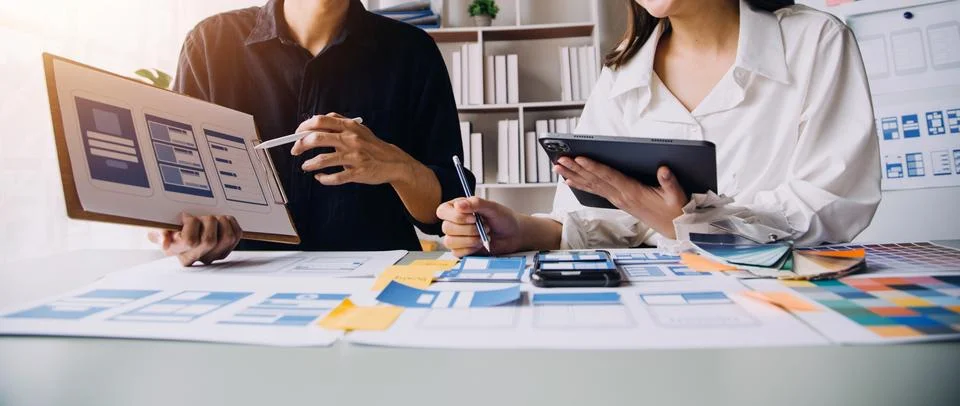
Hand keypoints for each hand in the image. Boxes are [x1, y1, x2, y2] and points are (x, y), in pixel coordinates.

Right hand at [147, 213, 241, 266]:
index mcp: (180, 253)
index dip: (190, 224)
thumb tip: (164, 241)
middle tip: (201, 216)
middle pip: (210, 240)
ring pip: (227, 238)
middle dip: (207, 221)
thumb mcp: (158, 229)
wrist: (179, 229)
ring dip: (221, 221)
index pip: (189, 241)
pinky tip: (221, 220)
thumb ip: (158, 234)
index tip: (185, 217)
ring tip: (212, 217)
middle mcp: (199, 257)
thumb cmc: (168, 228)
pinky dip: (231, 222)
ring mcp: (215, 254)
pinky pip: (237, 234)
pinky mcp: (228, 248)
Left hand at [291, 113, 416, 185]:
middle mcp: (351, 140)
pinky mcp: (357, 173)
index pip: (320, 121)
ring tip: (305, 166)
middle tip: (295, 150)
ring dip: (310, 164)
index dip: (304, 127)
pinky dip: (324, 179)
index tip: (297, 134)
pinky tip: (320, 177)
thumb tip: (314, 122)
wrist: (394, 162)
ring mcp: (354, 157)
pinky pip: (335, 177)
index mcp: (350, 127)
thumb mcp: (358, 129)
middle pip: (317, 138)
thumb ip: (339, 124)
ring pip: (324, 159)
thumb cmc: (372, 146)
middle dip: (301, 144)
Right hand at [436, 197, 523, 256]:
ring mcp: (457, 237)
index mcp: (457, 208)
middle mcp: (454, 222)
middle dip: (468, 229)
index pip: (443, 211)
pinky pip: (456, 252)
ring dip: (469, 240)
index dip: (456, 216)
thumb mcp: (492, 207)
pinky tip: (480, 244)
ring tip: (483, 236)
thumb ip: (476, 203)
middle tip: (484, 227)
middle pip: (446, 228)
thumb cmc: (503, 218)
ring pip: (449, 241)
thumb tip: (459, 204)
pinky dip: (470, 249)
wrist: (513, 234)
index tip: (473, 217)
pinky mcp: (461, 249)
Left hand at [555, 157, 687, 238]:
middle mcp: (621, 196)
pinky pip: (596, 192)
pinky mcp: (618, 202)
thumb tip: (663, 169)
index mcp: (632, 193)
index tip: (579, 158)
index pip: (609, 177)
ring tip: (558, 167)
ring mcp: (617, 200)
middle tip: (560, 159)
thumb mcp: (676, 196)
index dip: (593, 167)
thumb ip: (669, 182)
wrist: (674, 229)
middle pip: (594, 180)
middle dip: (576, 169)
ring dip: (574, 175)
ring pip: (591, 185)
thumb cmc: (674, 211)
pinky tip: (570, 181)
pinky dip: (582, 185)